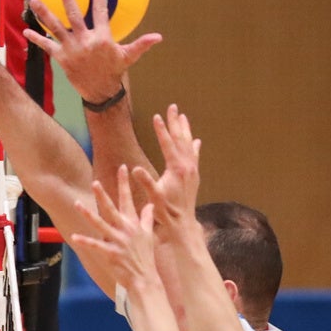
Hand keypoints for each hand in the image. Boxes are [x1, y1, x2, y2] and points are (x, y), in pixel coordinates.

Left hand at [23, 0, 161, 105]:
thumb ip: (142, 44)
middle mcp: (85, 41)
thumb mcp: (128, 57)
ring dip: (44, 13)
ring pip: (56, 27)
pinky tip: (25, 30)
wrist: (100, 92)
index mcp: (102, 37)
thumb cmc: (114, 71)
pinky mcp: (61, 58)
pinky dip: (36, 38)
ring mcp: (71, 49)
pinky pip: (47, 46)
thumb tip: (159, 37)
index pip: (100, 11)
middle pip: (74, 14)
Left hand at [69, 166, 157, 290]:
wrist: (145, 277)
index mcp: (133, 223)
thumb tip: (151, 204)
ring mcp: (118, 241)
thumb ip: (148, 218)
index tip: (122, 167)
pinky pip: (96, 245)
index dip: (124, 183)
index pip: (128, 199)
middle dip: (103, 195)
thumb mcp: (149, 234)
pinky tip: (74, 236)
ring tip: (77, 204)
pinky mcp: (111, 253)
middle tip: (95, 182)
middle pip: (112, 208)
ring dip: (88, 214)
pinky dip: (85, 241)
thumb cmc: (145, 256)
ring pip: (101, 224)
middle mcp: (125, 229)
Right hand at [130, 104, 201, 229]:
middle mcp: (187, 166)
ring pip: (189, 144)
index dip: (161, 130)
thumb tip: (135, 169)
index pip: (168, 144)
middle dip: (175, 122)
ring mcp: (192, 170)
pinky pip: (194, 155)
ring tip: (183, 116)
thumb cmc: (165, 211)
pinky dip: (193, 146)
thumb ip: (146, 182)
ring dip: (185, 130)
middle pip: (181, 139)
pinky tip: (195, 141)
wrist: (182, 223)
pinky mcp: (194, 176)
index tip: (156, 116)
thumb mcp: (153, 197)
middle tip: (172, 107)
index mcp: (176, 169)